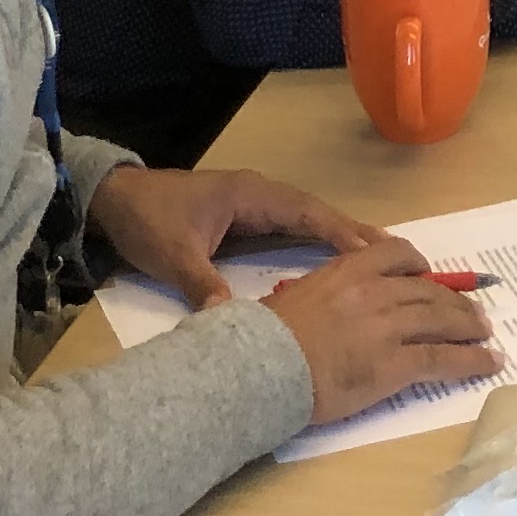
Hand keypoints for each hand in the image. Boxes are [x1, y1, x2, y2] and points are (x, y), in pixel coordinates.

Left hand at [89, 163, 381, 308]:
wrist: (116, 201)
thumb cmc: (148, 221)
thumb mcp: (173, 256)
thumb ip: (204, 285)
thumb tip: (231, 321)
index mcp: (251, 195)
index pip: (305, 212)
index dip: (339, 231)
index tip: (374, 251)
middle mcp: (261, 194)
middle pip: (317, 213)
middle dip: (355, 233)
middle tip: (399, 255)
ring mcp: (256, 203)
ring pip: (308, 220)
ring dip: (341, 236)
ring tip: (382, 260)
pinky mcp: (248, 216)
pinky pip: (293, 227)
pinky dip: (319, 241)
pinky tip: (337, 261)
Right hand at [260, 235, 501, 422]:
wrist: (261, 368)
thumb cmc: (268, 337)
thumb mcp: (299, 295)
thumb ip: (329, 291)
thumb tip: (337, 303)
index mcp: (349, 270)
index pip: (397, 255)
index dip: (421, 267)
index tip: (431, 275)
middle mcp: (375, 291)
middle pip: (428, 291)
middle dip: (455, 301)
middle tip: (473, 312)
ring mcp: (388, 327)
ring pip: (442, 320)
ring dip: (469, 326)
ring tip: (485, 333)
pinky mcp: (395, 364)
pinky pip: (443, 358)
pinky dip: (472, 360)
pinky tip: (489, 363)